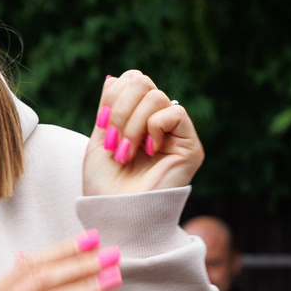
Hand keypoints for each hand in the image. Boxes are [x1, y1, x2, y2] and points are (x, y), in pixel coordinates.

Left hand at [84, 69, 203, 195]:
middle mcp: (159, 123)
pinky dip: (154, 127)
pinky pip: (175, 113)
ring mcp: (175, 134)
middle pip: (143, 82)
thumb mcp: (100, 138)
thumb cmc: (104, 184)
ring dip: (133, 124)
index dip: (115, 95)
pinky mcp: (190, 147)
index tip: (103, 125)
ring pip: (156, 96)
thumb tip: (113, 77)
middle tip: (114, 140)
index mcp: (138, 119)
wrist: (116, 212)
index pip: (133, 80)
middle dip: (121, 109)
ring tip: (126, 152)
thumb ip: (109, 107)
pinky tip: (149, 151)